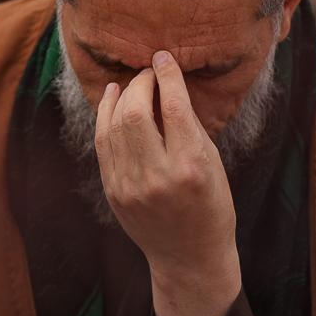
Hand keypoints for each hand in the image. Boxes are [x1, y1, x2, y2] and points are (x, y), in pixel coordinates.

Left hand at [95, 50, 241, 315]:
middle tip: (148, 72)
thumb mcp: (213, 164)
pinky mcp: (114, 192)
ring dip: (120, 95)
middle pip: (135, 110)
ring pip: (113, 124)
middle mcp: (158, 176)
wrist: (189, 257)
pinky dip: (105, 116)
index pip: (173, 105)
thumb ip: (188, 126)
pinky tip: (112, 100)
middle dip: (140, 82)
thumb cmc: (211, 205)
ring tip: (130, 82)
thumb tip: (166, 82)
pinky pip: (103, 144)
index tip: (164, 57)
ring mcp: (130, 186)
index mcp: (191, 166)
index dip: (167, 74)